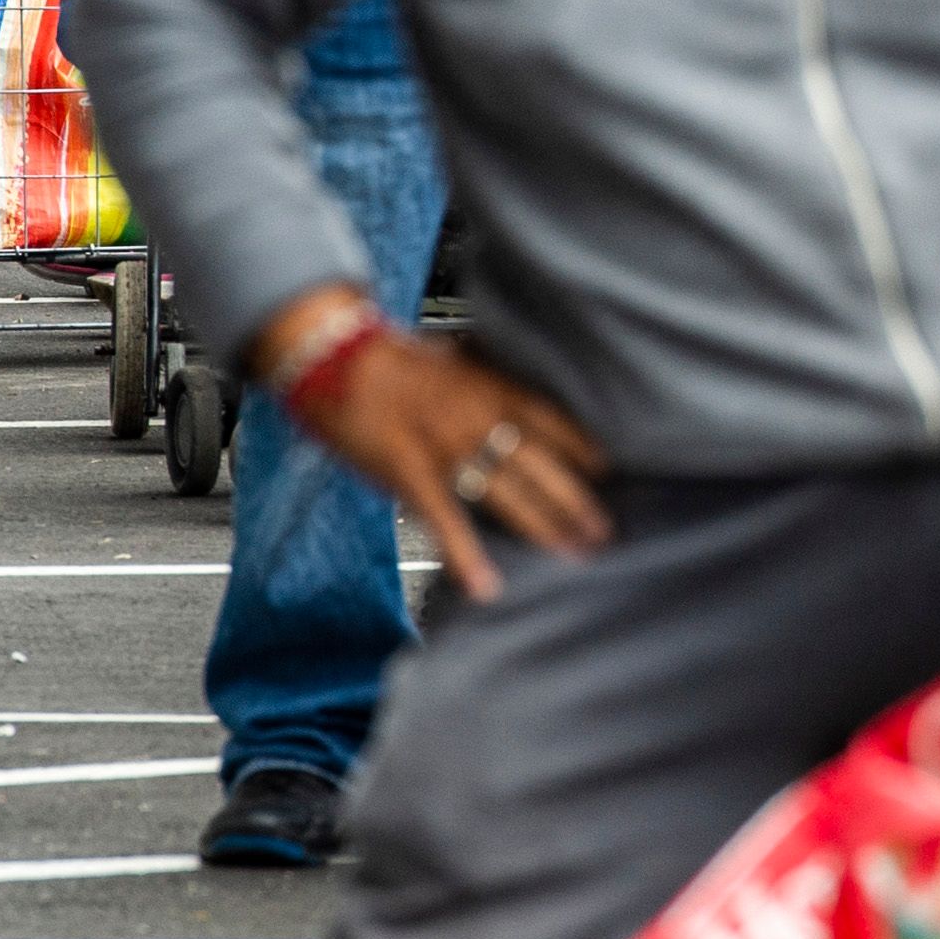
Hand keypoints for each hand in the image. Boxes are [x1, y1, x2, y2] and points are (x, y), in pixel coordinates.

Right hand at [246, 286, 607, 603]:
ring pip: (506, 492)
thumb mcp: (446, 360)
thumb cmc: (385, 357)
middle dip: (574, 499)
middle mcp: (476, 415)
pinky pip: (444, 518)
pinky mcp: (408, 471)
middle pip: (538, 463)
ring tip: (573, 554)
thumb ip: (478, 381)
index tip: (607, 470)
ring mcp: (444, 445)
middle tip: (603, 532)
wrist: (331, 352)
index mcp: (486, 386)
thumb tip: (503, 395)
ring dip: (542, 526)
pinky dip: (467, 555)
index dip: (579, 446)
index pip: (547, 418)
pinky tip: (487, 586)